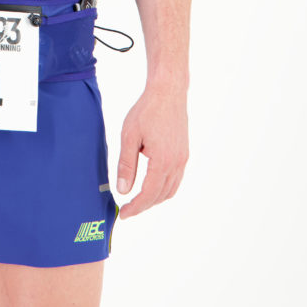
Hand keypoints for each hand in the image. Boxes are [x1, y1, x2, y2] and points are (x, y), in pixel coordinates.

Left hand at [115, 84, 187, 218]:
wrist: (168, 91)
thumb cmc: (147, 110)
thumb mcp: (129, 136)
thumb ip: (126, 164)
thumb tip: (123, 190)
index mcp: (163, 161)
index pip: (148, 194)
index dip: (135, 208)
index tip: (122, 214)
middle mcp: (177, 163)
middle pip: (160, 196)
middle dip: (144, 205)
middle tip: (127, 209)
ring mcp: (183, 159)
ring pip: (170, 190)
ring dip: (154, 198)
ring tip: (137, 199)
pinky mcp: (184, 153)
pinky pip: (176, 179)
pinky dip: (163, 187)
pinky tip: (151, 183)